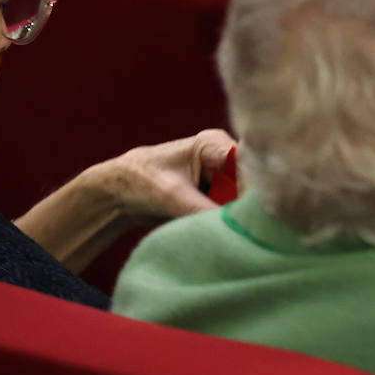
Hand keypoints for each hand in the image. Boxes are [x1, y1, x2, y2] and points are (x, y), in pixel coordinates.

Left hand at [17, 129, 237, 272]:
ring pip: (247, 196)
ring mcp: (224, 173)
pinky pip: (236, 206)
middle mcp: (224, 155)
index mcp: (214, 143)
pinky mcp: (220, 190)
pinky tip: (231, 229)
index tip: (256, 215)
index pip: (250, 164)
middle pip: (253, 181)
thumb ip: (207, 212)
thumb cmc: (139, 183)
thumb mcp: (174, 198)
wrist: (117, 193)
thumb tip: (237, 230)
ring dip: (242, 214)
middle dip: (252, 205)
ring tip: (241, 231)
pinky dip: (233, 219)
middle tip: (252, 228)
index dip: (257, 189)